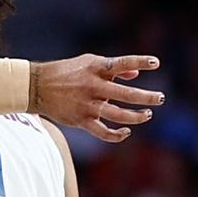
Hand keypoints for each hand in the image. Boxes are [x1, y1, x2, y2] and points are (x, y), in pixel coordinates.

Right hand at [33, 54, 163, 142]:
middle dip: (147, 97)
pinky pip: (104, 132)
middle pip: (126, 94)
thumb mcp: (88, 63)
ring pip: (118, 115)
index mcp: (95, 68)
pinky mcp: (81, 120)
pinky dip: (117, 134)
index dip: (140, 62)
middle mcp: (93, 86)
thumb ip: (112, 69)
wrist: (36, 86)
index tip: (156, 62)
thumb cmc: (66, 72)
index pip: (122, 63)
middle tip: (161, 98)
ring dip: (137, 116)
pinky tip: (126, 131)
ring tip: (147, 114)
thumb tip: (134, 74)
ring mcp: (88, 104)